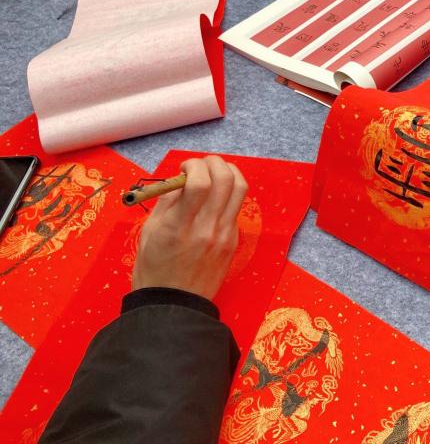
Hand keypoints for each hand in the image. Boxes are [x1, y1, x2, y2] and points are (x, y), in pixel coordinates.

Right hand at [132, 156, 248, 299]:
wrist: (173, 306)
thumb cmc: (153, 270)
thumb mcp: (149, 233)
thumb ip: (167, 202)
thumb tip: (180, 178)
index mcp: (179, 227)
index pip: (200, 183)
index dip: (194, 166)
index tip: (184, 167)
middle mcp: (206, 229)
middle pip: (226, 179)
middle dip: (214, 162)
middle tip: (202, 165)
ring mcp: (224, 235)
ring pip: (240, 189)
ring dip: (228, 172)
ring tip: (214, 173)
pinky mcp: (233, 241)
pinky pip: (236, 208)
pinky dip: (228, 194)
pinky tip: (215, 198)